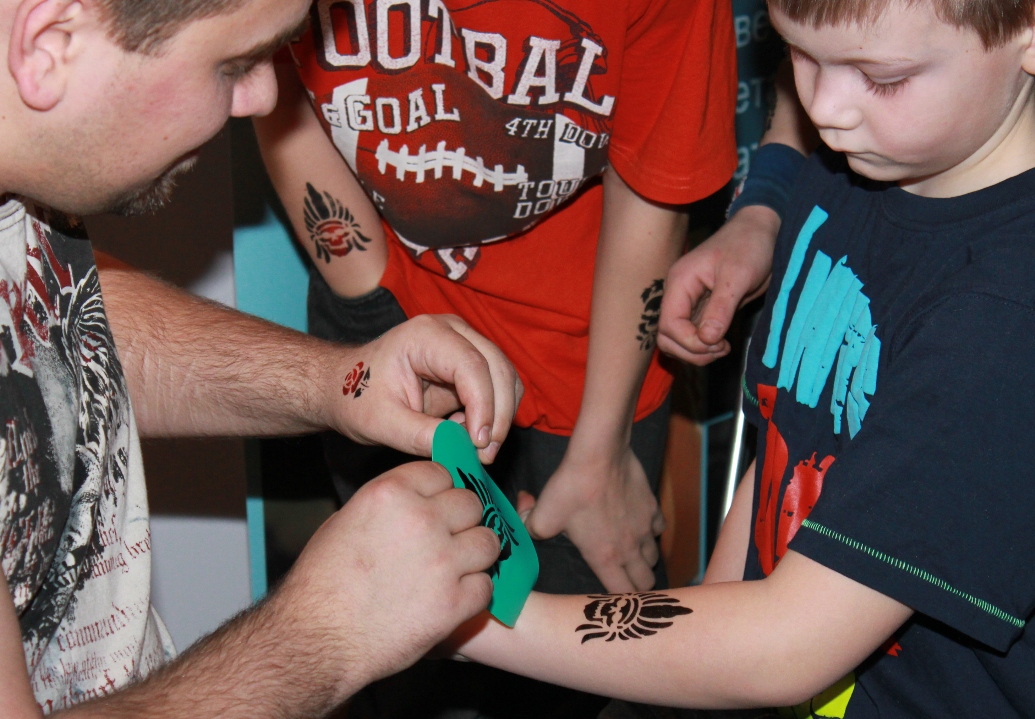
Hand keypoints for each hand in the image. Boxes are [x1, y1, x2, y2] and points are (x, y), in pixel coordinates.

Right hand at [271, 462, 499, 696]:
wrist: (317, 639)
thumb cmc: (322, 584)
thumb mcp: (345, 521)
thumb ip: (389, 505)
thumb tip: (417, 500)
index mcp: (392, 493)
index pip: (441, 473)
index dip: (440, 491)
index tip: (436, 507)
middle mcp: (422, 520)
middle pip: (471, 504)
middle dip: (462, 521)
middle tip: (448, 540)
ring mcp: (443, 561)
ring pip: (488, 542)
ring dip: (476, 555)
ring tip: (457, 569)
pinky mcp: (454, 602)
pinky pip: (486, 586)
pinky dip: (473, 594)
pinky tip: (453, 598)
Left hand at [329, 314, 522, 463]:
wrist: (347, 388)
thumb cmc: (358, 399)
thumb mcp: (383, 424)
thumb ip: (422, 436)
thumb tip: (461, 448)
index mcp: (425, 335)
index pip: (472, 365)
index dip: (484, 406)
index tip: (479, 443)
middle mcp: (452, 331)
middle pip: (498, 368)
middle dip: (499, 415)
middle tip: (485, 454)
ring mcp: (465, 343)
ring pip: (506, 378)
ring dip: (500, 416)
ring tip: (473, 446)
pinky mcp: (471, 362)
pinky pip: (499, 388)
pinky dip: (494, 414)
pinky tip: (466, 432)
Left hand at [523, 444, 665, 591]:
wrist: (599, 455)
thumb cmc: (570, 488)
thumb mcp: (542, 515)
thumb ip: (532, 531)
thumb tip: (525, 527)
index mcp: (605, 558)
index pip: (622, 595)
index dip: (618, 602)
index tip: (610, 598)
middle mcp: (630, 548)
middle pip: (646, 582)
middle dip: (637, 585)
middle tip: (625, 578)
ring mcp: (645, 529)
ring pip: (654, 557)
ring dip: (644, 560)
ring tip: (630, 553)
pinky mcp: (653, 508)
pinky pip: (658, 529)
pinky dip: (651, 532)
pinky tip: (639, 525)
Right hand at [658, 205, 779, 365]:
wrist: (761, 232)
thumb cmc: (749, 246)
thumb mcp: (738, 276)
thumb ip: (721, 308)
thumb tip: (706, 339)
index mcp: (680, 283)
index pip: (669, 325)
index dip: (690, 342)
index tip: (718, 343)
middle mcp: (679, 295)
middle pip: (667, 337)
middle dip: (691, 350)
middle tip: (721, 349)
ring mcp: (689, 304)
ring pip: (678, 340)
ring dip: (697, 351)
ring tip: (723, 347)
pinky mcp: (703, 310)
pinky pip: (693, 335)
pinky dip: (705, 345)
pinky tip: (723, 342)